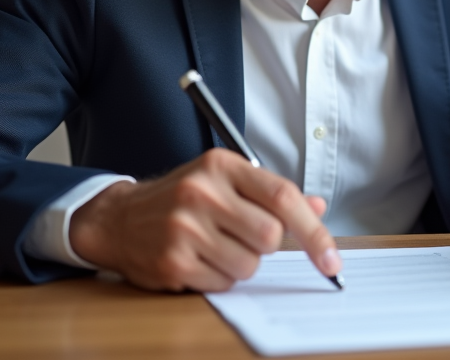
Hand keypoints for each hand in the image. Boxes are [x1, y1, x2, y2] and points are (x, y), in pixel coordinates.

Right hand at [68, 148, 341, 290]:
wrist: (118, 219)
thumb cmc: (180, 199)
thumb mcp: (223, 181)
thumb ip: (271, 194)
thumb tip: (317, 207)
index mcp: (221, 165)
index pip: (283, 197)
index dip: (314, 232)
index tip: (332, 260)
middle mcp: (202, 193)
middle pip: (270, 237)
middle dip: (264, 245)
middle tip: (240, 234)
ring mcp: (185, 228)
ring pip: (249, 265)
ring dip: (241, 263)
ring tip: (214, 245)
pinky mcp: (173, 262)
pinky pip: (223, 284)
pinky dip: (218, 278)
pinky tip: (198, 259)